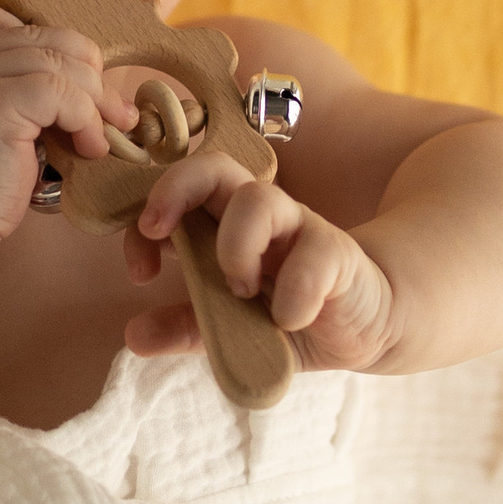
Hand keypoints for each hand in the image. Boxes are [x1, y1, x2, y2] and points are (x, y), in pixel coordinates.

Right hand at [0, 2, 134, 238]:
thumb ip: (12, 87)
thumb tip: (87, 76)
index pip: (1, 18)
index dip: (49, 42)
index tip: (70, 84)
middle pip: (44, 37)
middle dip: (89, 72)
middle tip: (114, 112)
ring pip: (59, 63)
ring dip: (95, 99)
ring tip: (102, 137)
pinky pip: (61, 92)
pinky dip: (86, 118)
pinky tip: (88, 147)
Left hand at [121, 150, 398, 372]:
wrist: (369, 325)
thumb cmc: (294, 313)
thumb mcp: (233, 327)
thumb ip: (188, 326)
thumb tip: (133, 336)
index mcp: (227, 225)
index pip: (177, 193)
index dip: (147, 216)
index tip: (141, 270)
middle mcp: (260, 216)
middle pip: (213, 167)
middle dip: (174, 189)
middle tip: (159, 233)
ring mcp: (300, 229)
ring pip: (259, 199)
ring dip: (236, 248)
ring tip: (241, 291)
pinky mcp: (338, 254)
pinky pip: (313, 258)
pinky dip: (293, 296)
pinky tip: (289, 321)